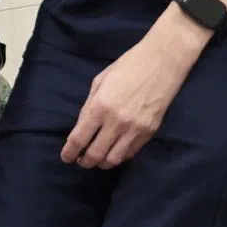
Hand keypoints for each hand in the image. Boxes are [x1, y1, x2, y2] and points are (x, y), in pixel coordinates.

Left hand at [61, 31, 198, 168]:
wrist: (161, 63)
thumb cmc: (127, 67)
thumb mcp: (100, 81)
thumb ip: (89, 106)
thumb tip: (81, 128)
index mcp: (100, 106)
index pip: (79, 138)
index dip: (69, 152)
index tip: (66, 158)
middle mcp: (116, 122)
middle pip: (95, 154)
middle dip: (84, 161)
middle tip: (80, 160)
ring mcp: (134, 129)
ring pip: (114, 159)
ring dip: (101, 163)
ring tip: (96, 160)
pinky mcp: (149, 133)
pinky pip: (130, 153)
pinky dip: (119, 156)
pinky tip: (113, 152)